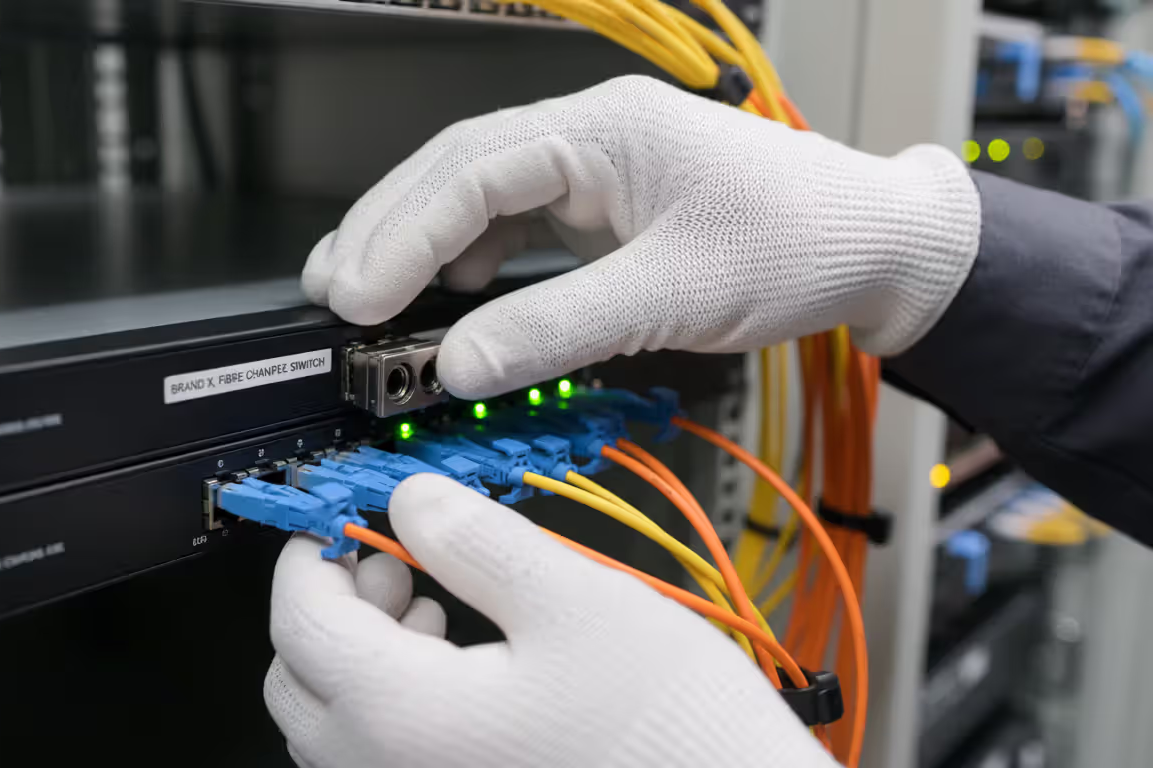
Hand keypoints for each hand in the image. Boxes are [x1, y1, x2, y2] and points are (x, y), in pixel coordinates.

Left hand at [264, 474, 835, 767]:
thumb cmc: (666, 729)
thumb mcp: (574, 600)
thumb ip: (476, 542)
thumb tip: (412, 500)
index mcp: (406, 713)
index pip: (300, 621)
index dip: (310, 554)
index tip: (342, 519)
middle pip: (298, 679)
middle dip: (333, 605)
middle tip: (395, 558)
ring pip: (334, 726)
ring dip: (360, 655)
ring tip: (431, 609)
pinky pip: (381, 758)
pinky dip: (393, 704)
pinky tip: (461, 671)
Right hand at [302, 75, 979, 398]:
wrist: (874, 245)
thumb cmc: (799, 243)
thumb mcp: (674, 293)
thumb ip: (559, 328)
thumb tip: (460, 365)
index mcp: (602, 130)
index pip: (471, 169)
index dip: (402, 232)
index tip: (355, 295)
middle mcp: (586, 139)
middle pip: (454, 172)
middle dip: (386, 232)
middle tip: (332, 297)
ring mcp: (590, 172)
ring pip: (474, 200)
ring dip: (417, 248)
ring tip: (364, 300)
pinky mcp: (600, 210)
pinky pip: (512, 229)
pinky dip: (466, 265)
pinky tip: (444, 300)